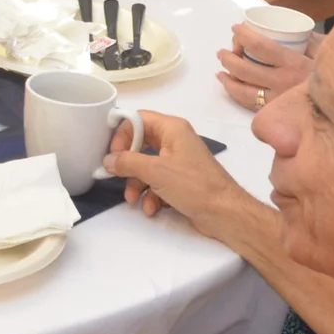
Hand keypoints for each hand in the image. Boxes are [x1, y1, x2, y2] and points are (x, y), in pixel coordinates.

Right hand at [105, 109, 244, 229]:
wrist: (225, 213)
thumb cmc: (193, 185)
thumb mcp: (155, 171)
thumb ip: (127, 163)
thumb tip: (108, 160)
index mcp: (172, 128)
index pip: (138, 119)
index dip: (122, 134)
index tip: (112, 154)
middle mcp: (175, 141)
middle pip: (140, 145)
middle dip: (128, 164)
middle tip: (116, 176)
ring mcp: (179, 162)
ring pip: (147, 167)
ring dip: (137, 184)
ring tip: (133, 199)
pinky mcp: (181, 181)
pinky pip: (158, 182)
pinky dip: (151, 195)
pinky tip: (151, 208)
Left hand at [217, 22, 313, 110]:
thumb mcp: (326, 49)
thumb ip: (309, 39)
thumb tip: (292, 30)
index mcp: (294, 64)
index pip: (260, 47)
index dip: (243, 36)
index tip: (236, 28)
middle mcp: (283, 84)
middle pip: (246, 70)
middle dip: (230, 58)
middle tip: (223, 51)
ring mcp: (279, 101)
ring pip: (244, 92)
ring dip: (228, 80)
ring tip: (221, 71)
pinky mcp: (279, 114)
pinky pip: (252, 106)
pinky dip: (237, 96)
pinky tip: (231, 87)